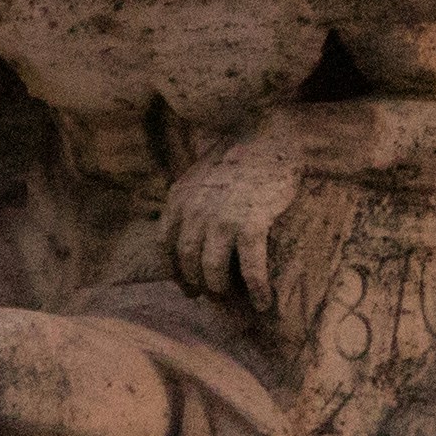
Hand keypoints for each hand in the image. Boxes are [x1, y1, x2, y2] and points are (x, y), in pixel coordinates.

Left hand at [164, 135, 309, 314]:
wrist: (270, 135)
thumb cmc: (239, 154)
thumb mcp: (200, 174)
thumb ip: (189, 200)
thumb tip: (187, 232)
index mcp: (178, 198)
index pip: (165, 245)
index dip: (174, 270)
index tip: (186, 285)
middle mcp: (194, 211)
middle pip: (187, 261)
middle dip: (197, 283)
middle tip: (212, 295)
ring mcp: (222, 218)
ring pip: (212, 270)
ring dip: (221, 289)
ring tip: (234, 298)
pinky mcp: (251, 223)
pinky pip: (250, 268)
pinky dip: (255, 289)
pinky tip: (262, 301)